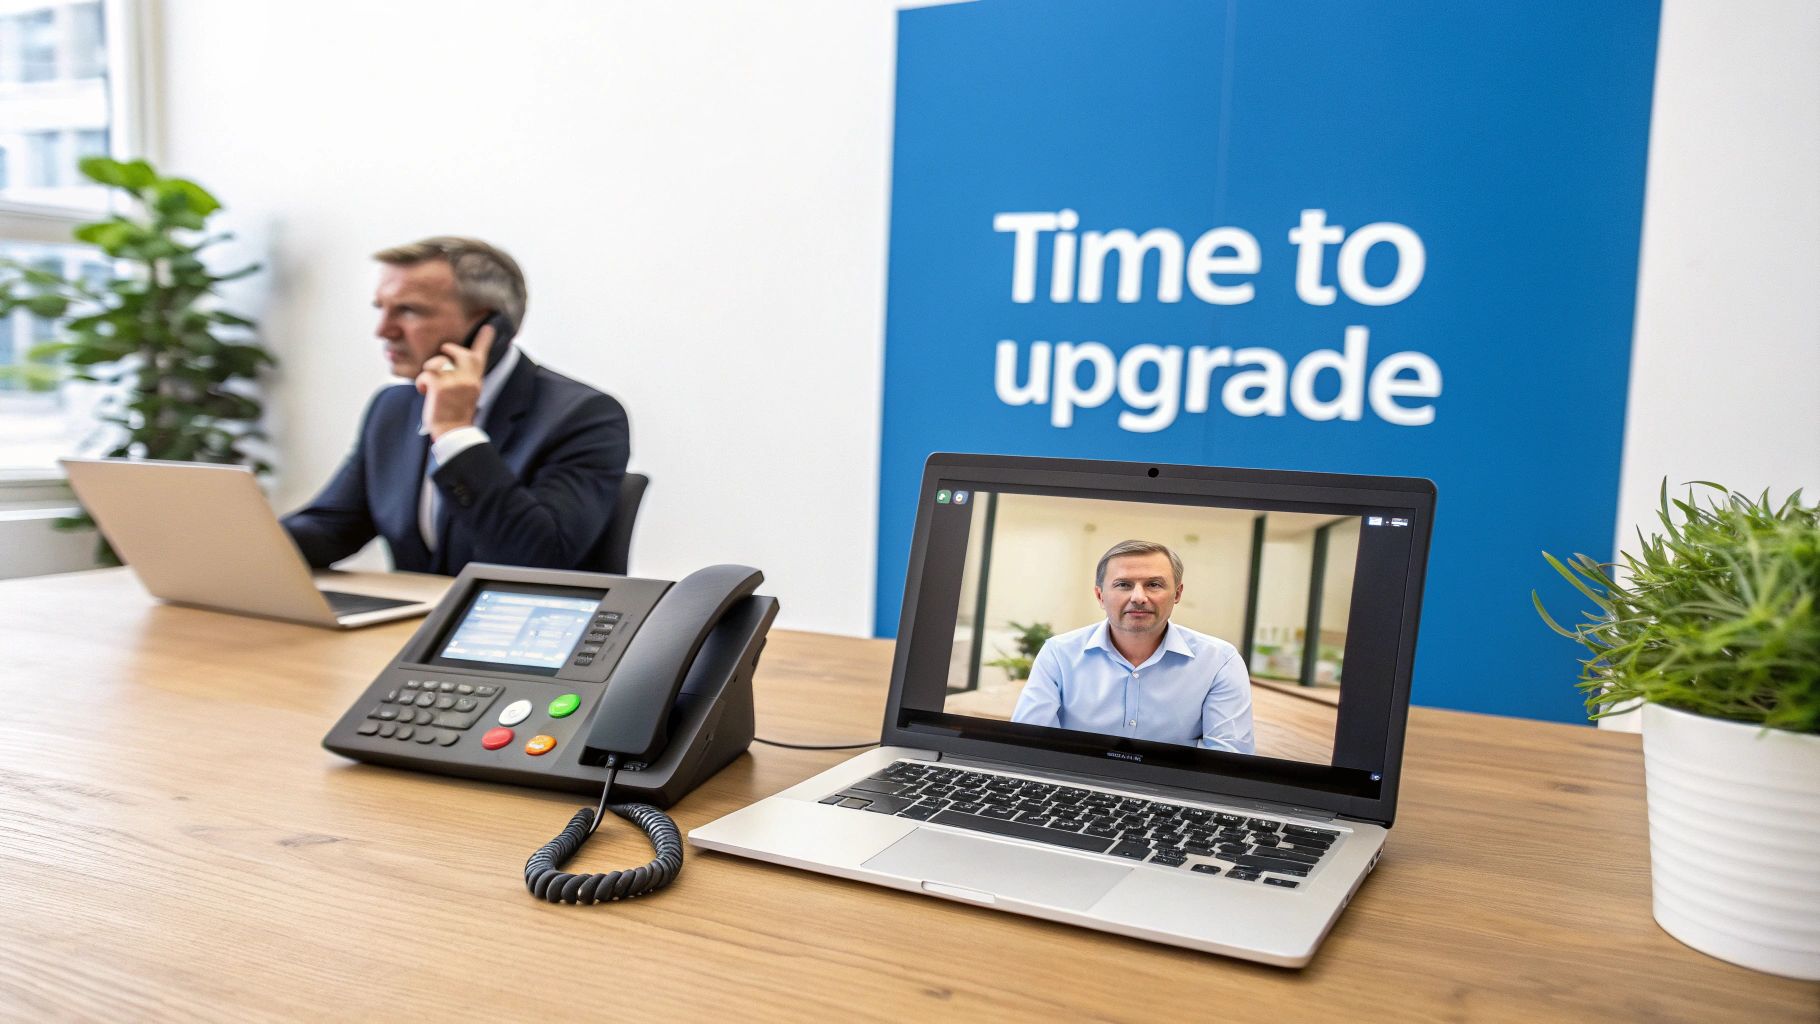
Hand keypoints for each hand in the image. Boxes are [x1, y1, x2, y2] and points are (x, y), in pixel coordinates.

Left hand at [416, 324, 492, 439]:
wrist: (453, 432)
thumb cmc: (456, 414)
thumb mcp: (467, 393)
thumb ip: (464, 377)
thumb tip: (451, 363)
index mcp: (476, 379)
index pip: (481, 356)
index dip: (484, 340)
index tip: (488, 327)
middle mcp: (468, 378)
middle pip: (458, 352)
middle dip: (447, 351)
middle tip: (440, 363)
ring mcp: (454, 381)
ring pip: (438, 361)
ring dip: (429, 369)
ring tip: (429, 382)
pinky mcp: (439, 386)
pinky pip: (425, 374)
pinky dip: (421, 383)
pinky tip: (423, 392)